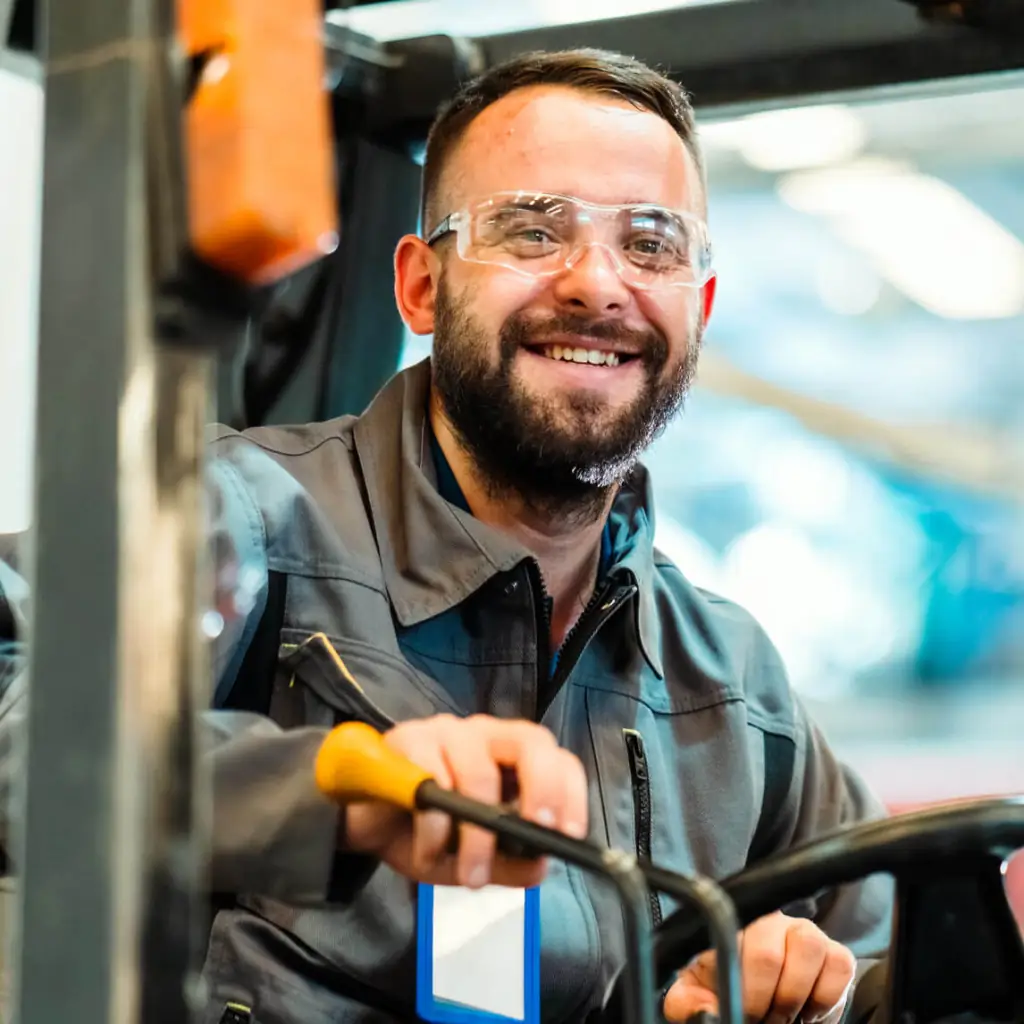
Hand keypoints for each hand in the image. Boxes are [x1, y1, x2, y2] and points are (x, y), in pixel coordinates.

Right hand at [344, 714, 588, 888]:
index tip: (569, 835)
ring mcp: (447, 730)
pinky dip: (434, 826)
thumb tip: (541, 867)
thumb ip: (509, 864)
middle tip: (537, 832)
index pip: (557, 759)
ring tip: (470, 876)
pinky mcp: (408, 738)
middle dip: (541, 787)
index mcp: (511, 757)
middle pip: (530, 741)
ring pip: (479, 771)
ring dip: (478, 833)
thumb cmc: (426, 832)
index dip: (570, 793)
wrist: (363, 823)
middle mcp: (486, 734)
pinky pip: (430, 780)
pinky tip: (428, 851)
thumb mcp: (472, 860)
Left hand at [664, 912, 855, 1023]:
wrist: (756, 1003)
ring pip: (809, 948)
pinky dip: (825, 999)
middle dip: (767, 1001)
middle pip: (768, 953)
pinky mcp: (835, 953)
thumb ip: (689, 1003)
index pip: (733, 943)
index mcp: (730, 926)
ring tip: (785, 1015)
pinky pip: (839, 966)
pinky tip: (807, 1010)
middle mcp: (768, 921)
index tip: (747, 1013)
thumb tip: (707, 1012)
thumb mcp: (696, 997)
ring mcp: (803, 932)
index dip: (745, 991)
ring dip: (796, 996)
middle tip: (764, 1019)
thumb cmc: (724, 992)